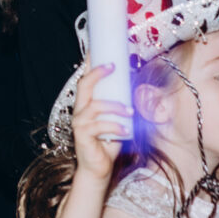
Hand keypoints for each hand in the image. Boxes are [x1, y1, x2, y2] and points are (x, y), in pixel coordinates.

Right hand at [70, 64, 130, 184]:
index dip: (89, 63)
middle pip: (84, 85)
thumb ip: (123, 105)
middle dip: (98, 73)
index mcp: (86, 103)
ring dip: (115, 106)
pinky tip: (125, 129)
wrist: (99, 169)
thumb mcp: (118, 119)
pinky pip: (99, 126)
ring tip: (130, 112)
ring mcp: (79, 123)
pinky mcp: (82, 136)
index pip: (85, 79)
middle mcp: (80, 110)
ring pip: (95, 106)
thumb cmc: (108, 143)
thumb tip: (139, 90)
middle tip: (113, 66)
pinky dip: (114, 125)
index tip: (95, 48)